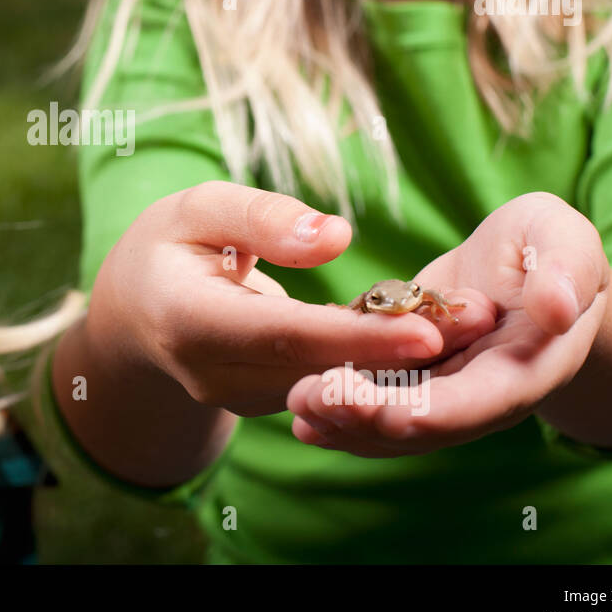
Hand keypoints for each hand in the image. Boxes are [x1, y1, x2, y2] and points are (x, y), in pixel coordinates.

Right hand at [86, 180, 494, 417]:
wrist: (132, 315)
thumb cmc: (166, 247)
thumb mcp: (196, 208)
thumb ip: (260, 217)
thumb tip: (336, 237)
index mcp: (188, 322)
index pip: (285, 335)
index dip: (357, 336)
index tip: (428, 328)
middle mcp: (214, 376)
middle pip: (320, 369)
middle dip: (403, 351)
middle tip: (479, 319)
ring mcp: (240, 399)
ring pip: (332, 385)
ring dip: (402, 360)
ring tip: (474, 320)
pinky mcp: (266, 403)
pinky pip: (329, 385)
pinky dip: (379, 362)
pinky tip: (436, 331)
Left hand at [286, 192, 609, 455]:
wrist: (525, 264)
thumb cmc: (547, 244)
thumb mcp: (563, 238)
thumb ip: (566, 269)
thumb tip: (557, 309)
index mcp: (527, 367)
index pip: (479, 403)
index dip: (434, 412)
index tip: (388, 411)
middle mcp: (484, 396)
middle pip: (425, 423)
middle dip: (367, 418)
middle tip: (309, 398)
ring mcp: (446, 394)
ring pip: (393, 424)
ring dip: (343, 421)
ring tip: (296, 404)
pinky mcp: (414, 381)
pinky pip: (376, 404)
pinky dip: (339, 409)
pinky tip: (296, 404)